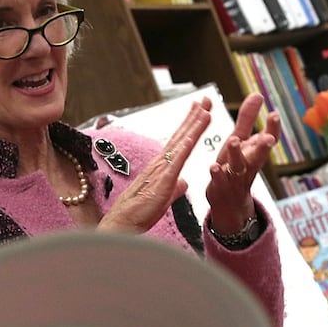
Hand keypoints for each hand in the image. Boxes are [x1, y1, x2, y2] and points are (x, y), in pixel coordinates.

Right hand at [98, 98, 213, 233]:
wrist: (122, 226)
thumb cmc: (137, 214)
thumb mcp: (163, 199)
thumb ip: (175, 189)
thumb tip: (185, 182)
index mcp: (161, 168)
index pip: (179, 142)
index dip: (190, 125)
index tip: (200, 111)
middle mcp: (160, 164)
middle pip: (180, 135)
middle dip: (193, 116)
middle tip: (205, 99)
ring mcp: (160, 171)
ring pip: (180, 143)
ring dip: (193, 126)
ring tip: (205, 110)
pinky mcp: (161, 182)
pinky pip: (174, 162)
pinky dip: (183, 147)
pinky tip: (192, 136)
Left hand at [205, 93, 280, 235]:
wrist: (229, 201)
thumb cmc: (235, 166)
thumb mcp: (242, 141)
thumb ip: (248, 119)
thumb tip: (258, 94)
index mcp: (254, 152)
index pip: (268, 140)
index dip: (273, 129)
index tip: (274, 114)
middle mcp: (248, 164)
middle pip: (259, 155)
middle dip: (263, 146)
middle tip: (267, 138)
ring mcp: (236, 177)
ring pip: (239, 167)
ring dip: (237, 155)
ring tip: (234, 141)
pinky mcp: (222, 187)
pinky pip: (220, 181)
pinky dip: (218, 175)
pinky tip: (215, 167)